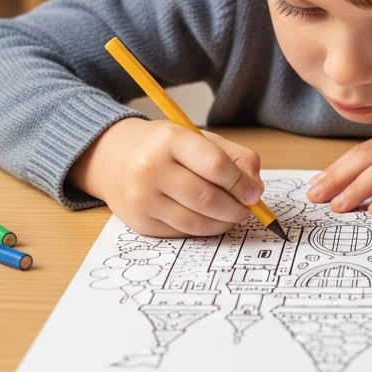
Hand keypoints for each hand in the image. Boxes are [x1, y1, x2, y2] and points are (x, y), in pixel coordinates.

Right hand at [67, 118, 265, 237]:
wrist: (116, 161)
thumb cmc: (164, 149)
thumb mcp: (198, 139)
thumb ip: (234, 157)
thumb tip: (255, 189)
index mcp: (169, 140)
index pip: (215, 165)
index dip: (241, 182)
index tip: (253, 192)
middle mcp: (150, 168)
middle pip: (207, 198)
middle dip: (236, 208)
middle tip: (246, 207)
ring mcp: (142, 198)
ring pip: (197, 221)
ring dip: (223, 222)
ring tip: (230, 214)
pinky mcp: (141, 222)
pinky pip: (184, 232)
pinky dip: (204, 228)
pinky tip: (208, 218)